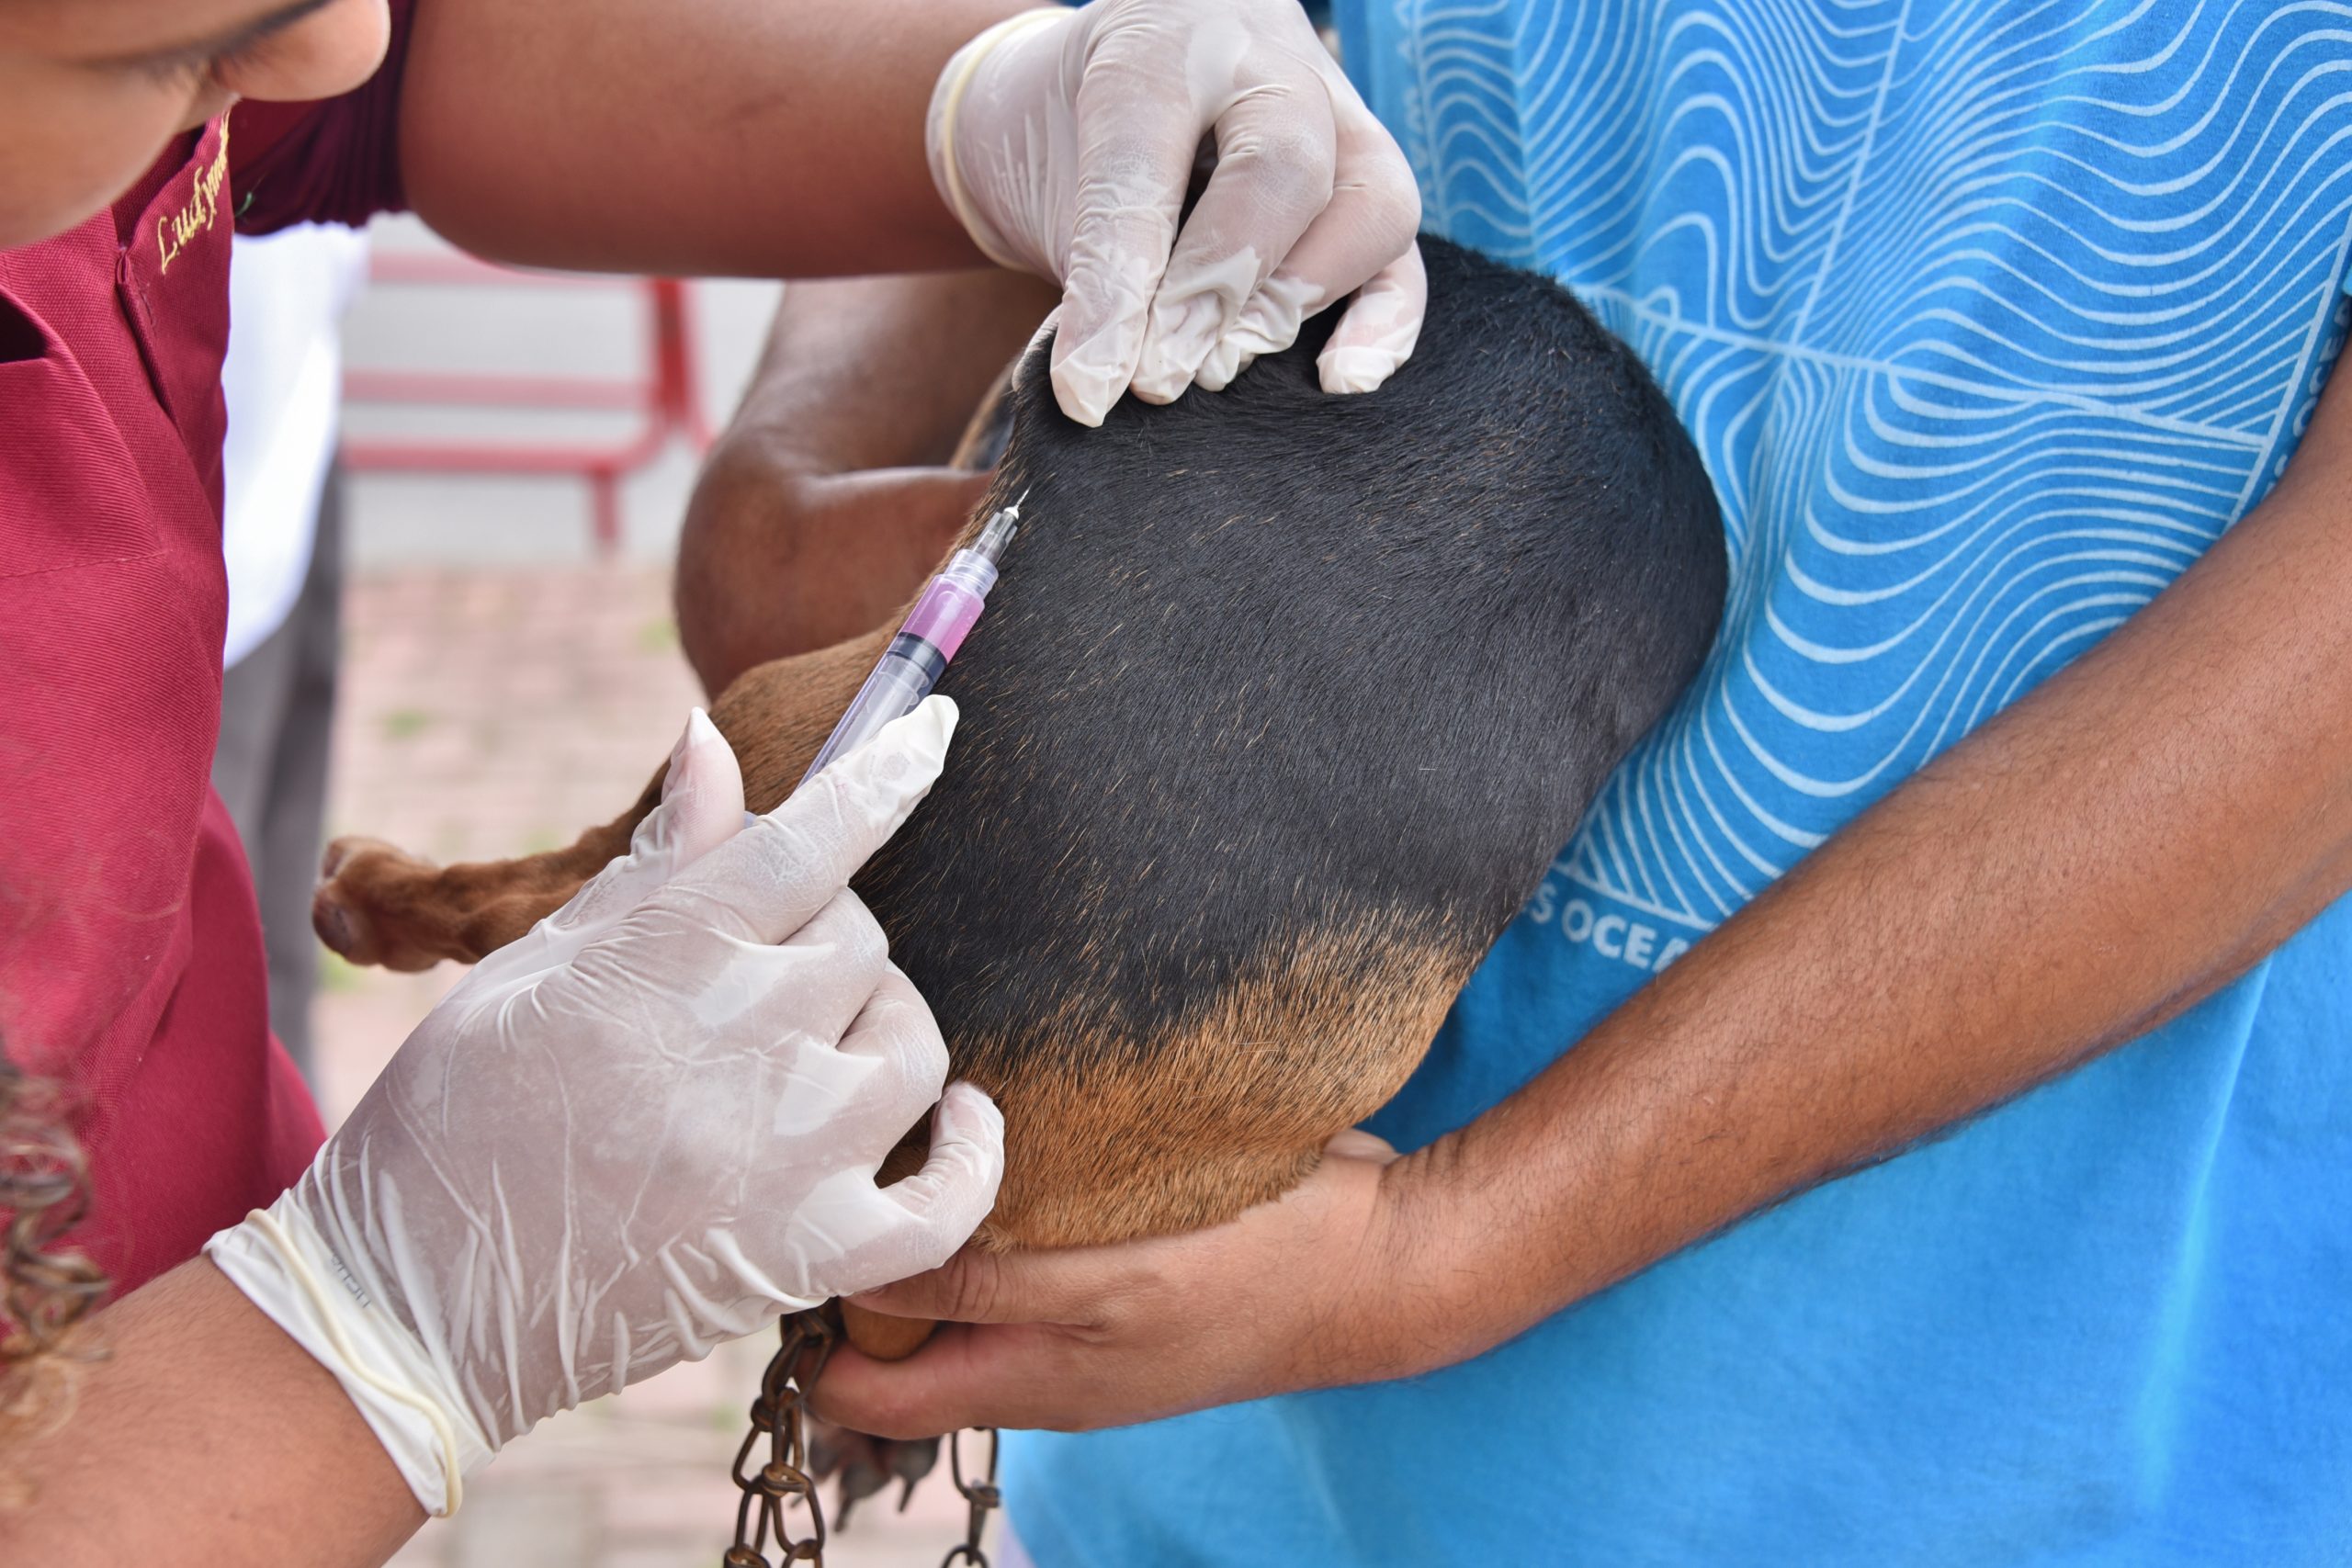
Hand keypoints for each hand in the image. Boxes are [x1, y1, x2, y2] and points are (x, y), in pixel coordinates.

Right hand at [208, 698, 1003, 1512]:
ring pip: (912, 1048)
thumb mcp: (532, 968)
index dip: (885, 773)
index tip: (932, 728)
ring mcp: (786, 1154)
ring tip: (816, 1054)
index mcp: (667, 954)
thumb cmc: (452, 1119)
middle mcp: (743, 1040)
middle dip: (825, 939)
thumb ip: (652, 864)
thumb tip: (713, 744)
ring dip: (879, 1034)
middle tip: (759, 978)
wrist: (411, 1305)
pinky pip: (948, 1202)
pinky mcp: (808, 1256)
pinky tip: (958, 1120)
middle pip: (862, 942)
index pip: (812, 837)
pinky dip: (970, 1157)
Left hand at [814, 1131, 1427, 1436]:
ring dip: (936, 1207)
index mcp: (1022, 1382)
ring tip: (922, 1117)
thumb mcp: (1107, 1286)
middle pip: (901, 1326)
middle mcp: (1037, 1353)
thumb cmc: (1259, 1275)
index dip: (818, 1322)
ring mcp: (1080, 1305)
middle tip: (855, 1148)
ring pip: (961, 1269)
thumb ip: (985, 1293)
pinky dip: (1001, 1184)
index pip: (864, 1391)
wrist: (1384, 1255)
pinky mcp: (1118, 1253)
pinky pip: (1026, 1228)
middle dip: (871, 1249)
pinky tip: (1001, 1111)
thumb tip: (860, 1282)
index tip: (807, 1225)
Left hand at [927, 0, 1426, 425]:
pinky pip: (1405, 257)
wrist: (1116, 75)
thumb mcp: (1042, 171)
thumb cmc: (1069, 130)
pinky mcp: (1373, 180)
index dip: (1119, 289)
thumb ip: (1090, 263)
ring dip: (1295, 303)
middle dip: (1222, 287)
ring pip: (1372, 206)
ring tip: (1220, 365)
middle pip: (1286, 166)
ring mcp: (1339, 116)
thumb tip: (1112, 379)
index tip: (1088, 388)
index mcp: (1162, 44)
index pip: (1149, 166)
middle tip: (1164, 377)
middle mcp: (1265, 63)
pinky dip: (1384, 325)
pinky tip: (1340, 379)